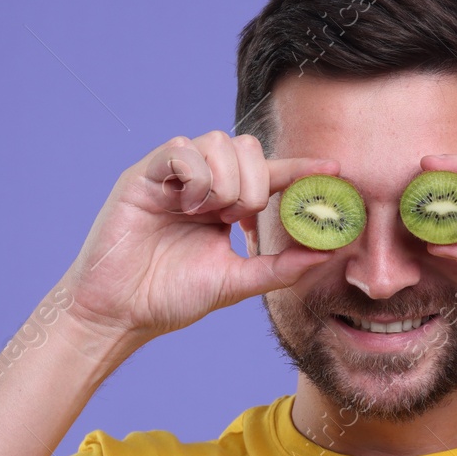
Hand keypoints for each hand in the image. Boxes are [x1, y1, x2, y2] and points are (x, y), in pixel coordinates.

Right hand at [60, 131, 337, 342]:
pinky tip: (190, 206)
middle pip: (246, 147)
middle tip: (241, 217)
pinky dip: (196, 175)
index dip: (301, 170)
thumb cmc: (171, 298)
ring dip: (226, 180)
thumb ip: (279, 267)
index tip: (335, 171)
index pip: (270, 176)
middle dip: (256, 181)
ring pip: (217, 143)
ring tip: (211, 216)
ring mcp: (173, 178)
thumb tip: (327, 254)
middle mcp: (201, 186)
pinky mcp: (145, 176)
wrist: (121, 312)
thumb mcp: (236, 283)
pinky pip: (181, 148)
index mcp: (225, 207)